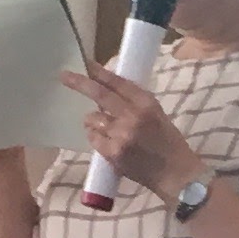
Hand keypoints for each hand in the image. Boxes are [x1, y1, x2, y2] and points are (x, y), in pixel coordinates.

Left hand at [57, 65, 198, 197]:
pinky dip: (97, 139)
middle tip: (64, 76)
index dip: (99, 72)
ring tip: (108, 130)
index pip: (117, 82)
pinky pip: (93, 139)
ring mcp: (121, 134)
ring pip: (92, 119)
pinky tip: (110, 144)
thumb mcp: (156, 115)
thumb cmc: (167, 142)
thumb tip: (103, 95)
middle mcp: (132, 115)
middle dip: (79, 83)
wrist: (174, 173)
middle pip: (99, 94)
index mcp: (146, 103)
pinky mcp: (112, 152)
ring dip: (94, 122)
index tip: (85, 63)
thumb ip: (132, 103)